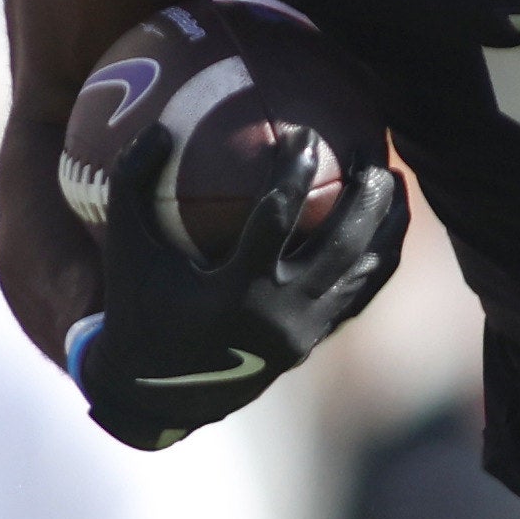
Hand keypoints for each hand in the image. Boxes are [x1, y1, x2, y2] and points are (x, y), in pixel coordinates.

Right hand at [69, 122, 405, 449]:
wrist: (157, 393)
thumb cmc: (137, 305)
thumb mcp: (125, 246)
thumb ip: (131, 182)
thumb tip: (159, 125)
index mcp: (232, 295)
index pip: (275, 220)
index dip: (293, 172)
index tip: (302, 133)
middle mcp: (277, 318)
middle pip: (341, 246)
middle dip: (365, 193)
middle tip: (371, 145)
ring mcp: (302, 335)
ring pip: (363, 272)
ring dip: (386, 223)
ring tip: (394, 178)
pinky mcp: (313, 343)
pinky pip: (359, 294)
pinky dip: (378, 257)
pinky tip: (386, 223)